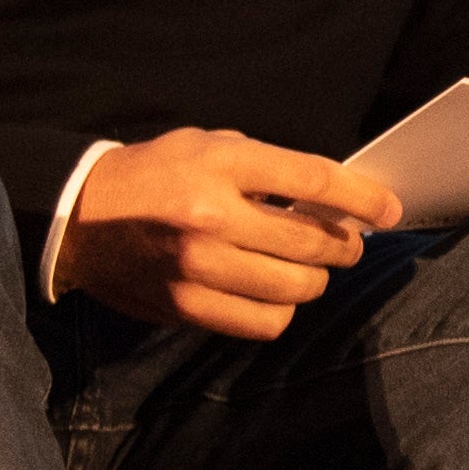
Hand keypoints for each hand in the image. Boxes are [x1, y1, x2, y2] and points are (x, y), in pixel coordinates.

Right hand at [63, 129, 396, 339]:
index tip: (389, 210)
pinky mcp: (186, 308)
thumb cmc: (154, 175)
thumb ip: (266, 167)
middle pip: (312, 243)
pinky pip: (262, 322)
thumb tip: (330, 197)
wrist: (79, 218)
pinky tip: (276, 293)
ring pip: (295, 289)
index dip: (361, 199)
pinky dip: (281, 310)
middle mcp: (211, 218)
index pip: (312, 182)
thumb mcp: (208, 146)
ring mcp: (198, 268)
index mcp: (220, 167)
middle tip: (349, 244)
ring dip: (315, 280)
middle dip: (345, 245)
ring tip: (310, 269)